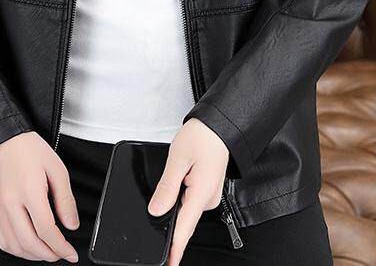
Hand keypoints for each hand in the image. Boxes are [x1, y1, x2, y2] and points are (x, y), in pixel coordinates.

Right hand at [0, 132, 79, 262]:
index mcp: (29, 191)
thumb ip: (65, 200)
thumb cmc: (31, 151)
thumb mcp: (57, 170)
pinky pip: (2, 240)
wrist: (6, 141)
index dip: (61, 247)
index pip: (46, 230)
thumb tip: (71, 225)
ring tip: (48, 251)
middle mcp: (10, 203)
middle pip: (29, 243)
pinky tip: (29, 246)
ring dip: (33, 255)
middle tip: (62, 254)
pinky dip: (17, 249)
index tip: (71, 253)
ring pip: (14, 246)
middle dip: (49, 254)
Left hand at [148, 119, 229, 265]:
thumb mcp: (178, 159)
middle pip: (184, 221)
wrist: (220, 124)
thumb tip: (156, 210)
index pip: (185, 228)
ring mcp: (209, 194)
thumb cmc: (203, 136)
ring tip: (170, 190)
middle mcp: (209, 198)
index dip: (174, 248)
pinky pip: (190, 202)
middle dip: (169, 226)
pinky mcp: (207, 189)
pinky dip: (180, 201)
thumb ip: (166, 187)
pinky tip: (174, 189)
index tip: (168, 263)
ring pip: (186, 210)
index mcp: (202, 193)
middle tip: (159, 221)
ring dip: (174, 210)